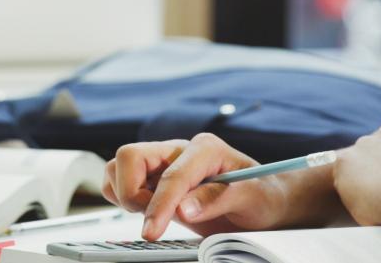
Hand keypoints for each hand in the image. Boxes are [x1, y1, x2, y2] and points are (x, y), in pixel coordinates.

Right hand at [103, 133, 288, 240]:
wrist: (263, 201)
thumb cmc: (261, 196)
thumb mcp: (252, 198)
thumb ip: (218, 199)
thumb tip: (184, 209)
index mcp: (206, 148)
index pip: (171, 174)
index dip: (159, 204)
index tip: (152, 231)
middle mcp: (179, 150)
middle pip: (129, 156)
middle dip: (133, 192)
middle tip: (154, 221)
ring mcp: (163, 162)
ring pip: (118, 166)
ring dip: (125, 194)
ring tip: (153, 215)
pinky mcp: (152, 178)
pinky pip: (118, 180)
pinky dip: (122, 197)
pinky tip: (147, 211)